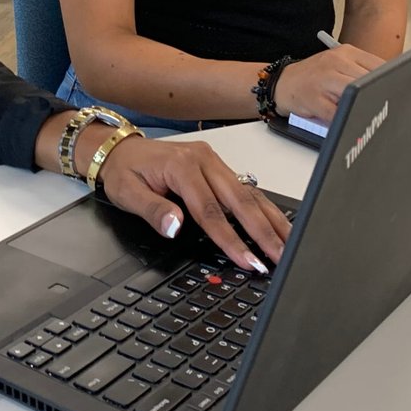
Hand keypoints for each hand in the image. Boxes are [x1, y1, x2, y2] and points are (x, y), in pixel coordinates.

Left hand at [96, 134, 290, 272]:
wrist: (121, 149)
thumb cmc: (125, 170)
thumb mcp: (127, 193)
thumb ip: (152, 211)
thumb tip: (174, 227)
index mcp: (182, 166)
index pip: (211, 211)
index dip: (232, 239)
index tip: (249, 260)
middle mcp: (204, 160)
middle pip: (240, 200)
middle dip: (264, 232)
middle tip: (281, 258)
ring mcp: (214, 162)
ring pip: (249, 193)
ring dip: (271, 220)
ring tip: (289, 244)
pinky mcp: (218, 167)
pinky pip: (245, 188)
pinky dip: (263, 208)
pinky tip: (277, 224)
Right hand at [274, 45, 386, 124]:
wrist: (283, 83)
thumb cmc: (316, 77)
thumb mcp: (339, 65)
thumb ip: (363, 70)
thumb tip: (394, 86)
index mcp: (346, 52)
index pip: (379, 65)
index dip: (391, 82)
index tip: (400, 93)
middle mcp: (335, 62)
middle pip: (369, 80)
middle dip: (378, 96)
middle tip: (386, 108)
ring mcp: (323, 79)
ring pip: (354, 95)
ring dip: (361, 107)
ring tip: (365, 115)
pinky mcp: (314, 98)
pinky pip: (336, 113)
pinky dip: (345, 120)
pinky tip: (348, 121)